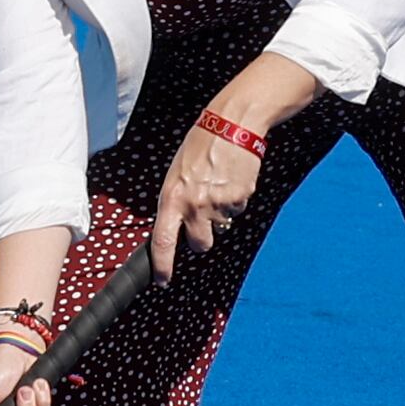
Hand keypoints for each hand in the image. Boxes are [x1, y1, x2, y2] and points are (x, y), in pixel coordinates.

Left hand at [149, 125, 261, 281]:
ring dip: (220, 214)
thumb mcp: (176, 174)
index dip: (163, 266)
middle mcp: (195, 205)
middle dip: (202, 239)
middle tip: (203, 218)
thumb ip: (175, 202)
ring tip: (217, 185)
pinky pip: (237, 211)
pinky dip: (234, 200)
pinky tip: (230, 180)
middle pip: (200, 245)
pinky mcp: (241, 198)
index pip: (163, 242)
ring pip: (222, 226)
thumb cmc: (200, 146)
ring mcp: (220, 204)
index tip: (163, 280)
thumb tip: (176, 226)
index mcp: (172, 198)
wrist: (232, 125)